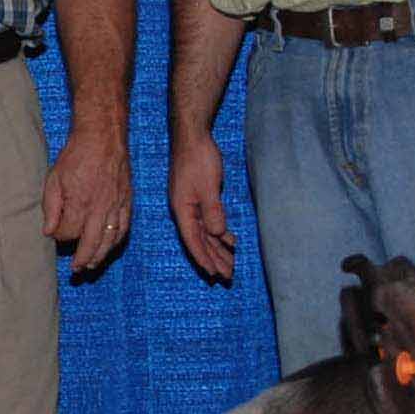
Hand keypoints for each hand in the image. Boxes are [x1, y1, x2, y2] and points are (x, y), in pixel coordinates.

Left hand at [41, 121, 130, 274]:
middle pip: (92, 243)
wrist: (103, 137)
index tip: (55, 233)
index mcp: (80, 203)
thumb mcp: (54, 179)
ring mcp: (116, 205)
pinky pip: (124, 227)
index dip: (60, 237)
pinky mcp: (127, 201)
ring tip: (91, 264)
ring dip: (100, 255)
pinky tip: (109, 246)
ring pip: (110, 239)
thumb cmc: (76, 155)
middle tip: (75, 271)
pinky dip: (116, 240)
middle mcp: (100, 208)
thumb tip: (49, 232)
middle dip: (82, 259)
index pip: (69, 232)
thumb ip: (51, 208)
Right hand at [169, 137, 235, 281]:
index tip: (214, 274)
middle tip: (228, 276)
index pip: (193, 240)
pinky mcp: (200, 198)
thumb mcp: (208, 186)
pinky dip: (220, 233)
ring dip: (218, 249)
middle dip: (214, 259)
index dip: (203, 258)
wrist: (193, 136)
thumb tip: (217, 234)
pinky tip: (231, 242)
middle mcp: (185, 211)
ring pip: (206, 233)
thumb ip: (213, 211)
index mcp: (182, 210)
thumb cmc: (198, 158)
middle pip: (200, 241)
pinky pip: (210, 222)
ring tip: (231, 265)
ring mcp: (192, 205)